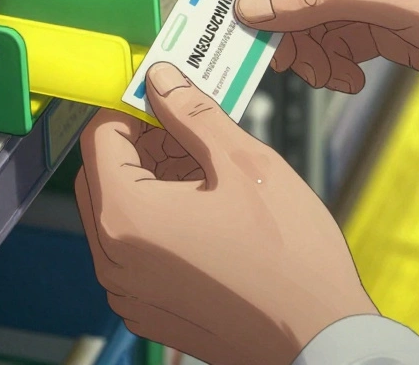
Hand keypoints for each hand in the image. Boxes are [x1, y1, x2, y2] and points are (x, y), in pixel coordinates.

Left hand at [75, 62, 376, 364]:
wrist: (318, 338)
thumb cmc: (291, 258)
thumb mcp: (246, 164)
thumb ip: (193, 113)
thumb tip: (161, 80)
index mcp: (128, 216)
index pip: (100, 137)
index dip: (131, 106)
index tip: (163, 98)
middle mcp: (113, 259)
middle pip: (100, 176)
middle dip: (138, 145)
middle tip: (189, 133)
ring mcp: (127, 293)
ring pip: (116, 215)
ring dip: (148, 183)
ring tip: (206, 175)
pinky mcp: (147, 312)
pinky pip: (132, 254)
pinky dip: (155, 225)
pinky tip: (205, 217)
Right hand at [231, 0, 418, 109]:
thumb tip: (249, 6)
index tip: (235, 19)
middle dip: (284, 22)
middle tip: (280, 64)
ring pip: (314, 14)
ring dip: (310, 49)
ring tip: (329, 80)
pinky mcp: (391, 18)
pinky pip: (340, 37)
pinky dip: (335, 62)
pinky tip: (349, 83)